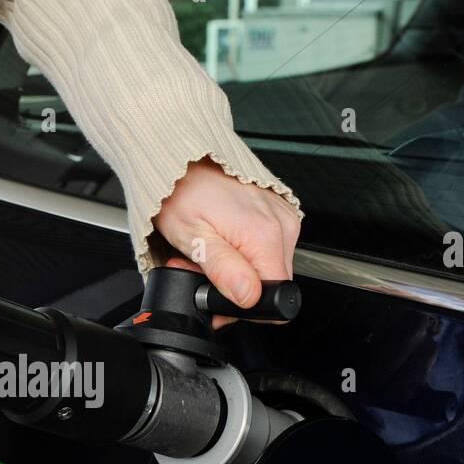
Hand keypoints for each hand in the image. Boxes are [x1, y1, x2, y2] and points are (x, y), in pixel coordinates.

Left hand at [152, 156, 300, 327]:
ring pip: (267, 268)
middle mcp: (282, 225)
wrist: (183, 157)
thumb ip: (222, 270)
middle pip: (270, 284)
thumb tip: (246, 296)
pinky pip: (267, 248)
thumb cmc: (180, 191)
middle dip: (236, 287)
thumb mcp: (191, 237)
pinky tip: (223, 238)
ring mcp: (282, 217)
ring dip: (237, 270)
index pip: (274, 299)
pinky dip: (244, 251)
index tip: (216, 293)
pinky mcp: (277, 214)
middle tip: (204, 267)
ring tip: (209, 249)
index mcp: (265, 235)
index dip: (243, 306)